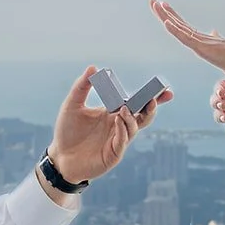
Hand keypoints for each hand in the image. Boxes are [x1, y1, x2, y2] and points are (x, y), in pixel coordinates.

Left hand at [48, 66, 171, 183]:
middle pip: (143, 116)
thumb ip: (82, 86)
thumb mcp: (72, 105)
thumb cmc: (67, 131)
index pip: (136, 103)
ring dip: (132, 117)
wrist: (60, 156)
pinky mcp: (113, 154)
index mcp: (114, 113)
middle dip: (152, 107)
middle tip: (154, 98)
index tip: (164, 87)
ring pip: (133, 128)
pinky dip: (122, 130)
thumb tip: (93, 67)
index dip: (152, 97)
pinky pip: (122, 142)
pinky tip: (118, 120)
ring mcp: (118, 141)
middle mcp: (119, 126)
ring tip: (124, 108)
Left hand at [150, 0, 224, 74]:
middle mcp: (201, 37)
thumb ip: (217, 40)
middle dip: (165, 12)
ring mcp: (201, 41)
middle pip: (178, 22)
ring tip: (155, 4)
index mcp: (204, 40)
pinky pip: (185, 37)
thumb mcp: (222, 49)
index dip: (173, 17)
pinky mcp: (202, 47)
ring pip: (178, 26)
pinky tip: (166, 22)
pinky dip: (174, 29)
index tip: (165, 7)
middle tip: (154, 1)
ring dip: (165, 15)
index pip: (184, 27)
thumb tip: (214, 31)